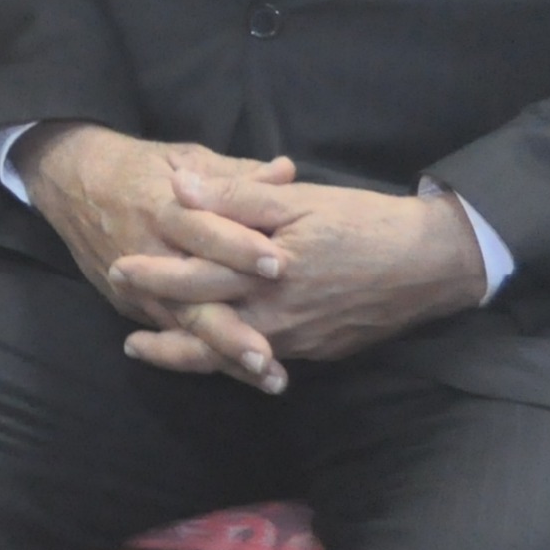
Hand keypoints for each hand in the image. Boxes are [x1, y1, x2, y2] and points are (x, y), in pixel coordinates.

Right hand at [14, 125, 301, 385]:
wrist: (71, 182)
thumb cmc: (138, 167)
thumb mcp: (185, 158)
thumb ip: (235, 175)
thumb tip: (287, 171)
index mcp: (162, 207)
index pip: (201, 229)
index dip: (238, 247)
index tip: (278, 265)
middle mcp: (147, 252)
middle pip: (189, 295)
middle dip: (228, 328)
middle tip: (268, 353)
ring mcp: (136, 286)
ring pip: (183, 325)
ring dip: (224, 354)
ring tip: (268, 377)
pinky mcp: (130, 305)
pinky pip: (172, 335)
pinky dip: (206, 357)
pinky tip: (243, 376)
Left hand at [109, 168, 491, 386]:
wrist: (431, 264)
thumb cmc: (364, 223)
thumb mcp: (299, 200)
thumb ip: (237, 198)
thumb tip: (180, 188)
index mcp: (265, 273)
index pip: (195, 278)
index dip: (154, 276)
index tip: (119, 270)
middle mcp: (277, 317)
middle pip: (206, 332)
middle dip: (163, 333)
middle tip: (126, 337)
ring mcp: (298, 340)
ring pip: (231, 356)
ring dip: (190, 355)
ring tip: (153, 353)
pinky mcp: (317, 350)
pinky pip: (264, 360)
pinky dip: (232, 361)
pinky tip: (217, 355)